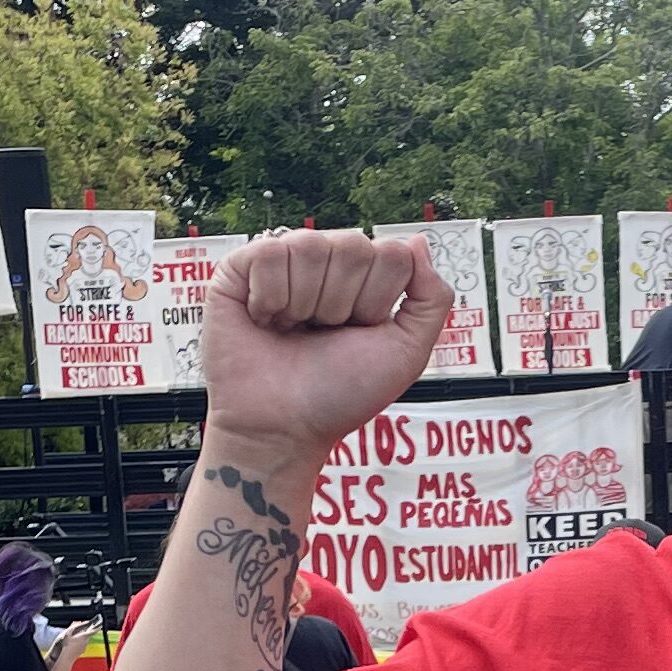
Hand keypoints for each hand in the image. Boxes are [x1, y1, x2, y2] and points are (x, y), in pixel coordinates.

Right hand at [199, 230, 450, 468]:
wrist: (283, 429)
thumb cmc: (339, 395)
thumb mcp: (406, 353)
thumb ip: (432, 298)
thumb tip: (418, 240)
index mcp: (363, 278)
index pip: (392, 253)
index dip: (379, 301)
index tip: (358, 333)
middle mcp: (324, 264)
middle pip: (355, 246)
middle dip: (343, 303)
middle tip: (321, 334)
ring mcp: (282, 263)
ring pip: (311, 246)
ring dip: (306, 304)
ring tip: (291, 330)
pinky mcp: (239, 269)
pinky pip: (269, 253)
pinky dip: (270, 298)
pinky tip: (264, 321)